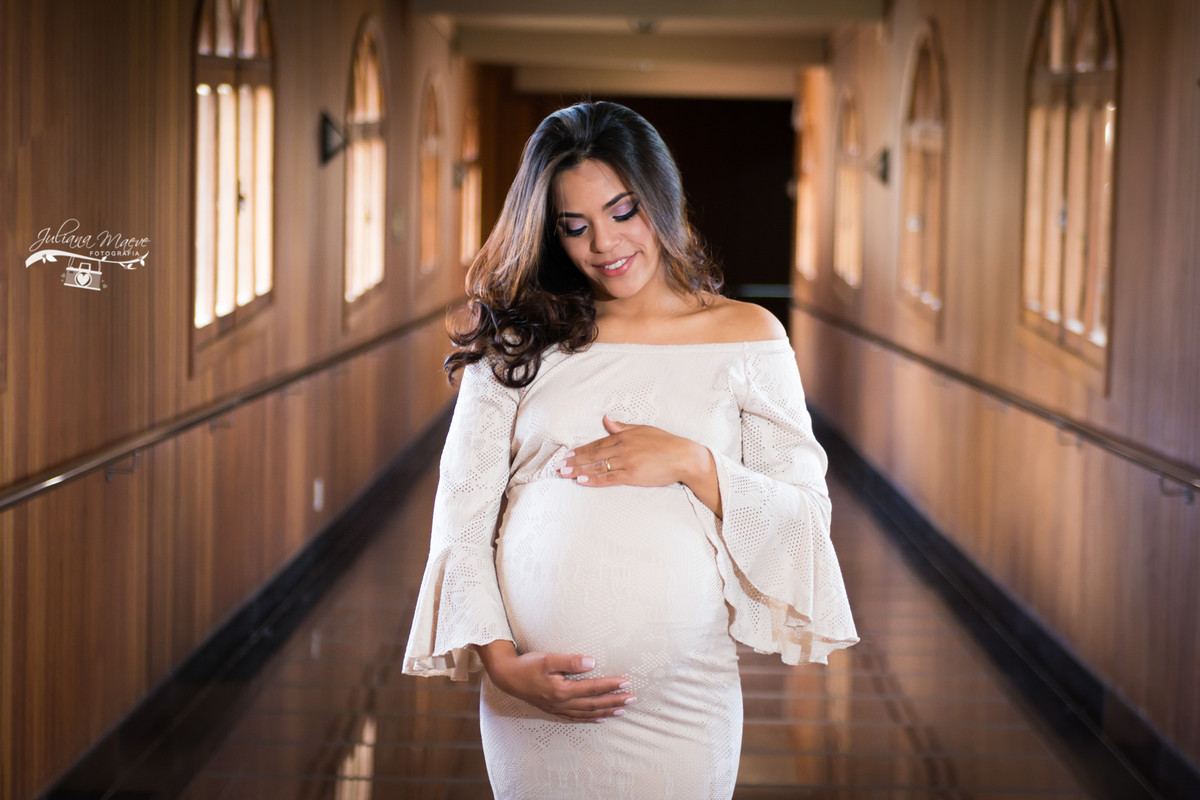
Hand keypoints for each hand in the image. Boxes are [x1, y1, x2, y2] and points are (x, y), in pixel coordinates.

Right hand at [477, 640, 634, 722]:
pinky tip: (600, 718)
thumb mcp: (548, 659)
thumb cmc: (528, 665)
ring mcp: (558, 709)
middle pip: (594, 704)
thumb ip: (571, 661)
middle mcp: (562, 703)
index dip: (610, 685)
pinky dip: (590, 719)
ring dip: (606, 711)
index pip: (593, 688)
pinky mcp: (554, 710)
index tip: (626, 682)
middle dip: (614, 701)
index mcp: (563, 690)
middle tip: (632, 699)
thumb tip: (593, 662)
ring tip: (622, 710)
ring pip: (587, 713)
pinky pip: (576, 718)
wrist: (508, 677)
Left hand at [557, 416, 721, 514]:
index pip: (596, 444)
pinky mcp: (632, 476)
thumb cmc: (665, 443)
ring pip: (597, 467)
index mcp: (623, 437)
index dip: (580, 450)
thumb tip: (606, 420)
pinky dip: (594, 480)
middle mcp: (622, 449)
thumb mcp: (643, 429)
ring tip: (565, 474)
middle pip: (593, 456)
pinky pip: (609, 478)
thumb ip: (622, 427)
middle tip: (558, 466)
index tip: (566, 454)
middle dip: (574, 461)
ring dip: (579, 471)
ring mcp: (626, 462)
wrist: (683, 457)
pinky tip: (582, 481)